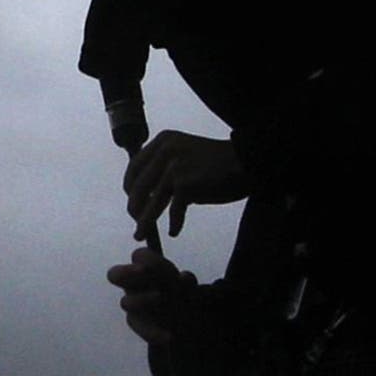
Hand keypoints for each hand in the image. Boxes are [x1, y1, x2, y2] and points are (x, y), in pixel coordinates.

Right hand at [106, 245, 189, 348]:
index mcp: (145, 269)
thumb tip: (184, 278)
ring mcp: (133, 305)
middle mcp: (133, 285)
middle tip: (144, 271)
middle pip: (115, 274)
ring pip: (126, 302)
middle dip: (126, 271)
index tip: (155, 263)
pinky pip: (141, 329)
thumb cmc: (181, 296)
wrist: (185, 323)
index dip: (146, 258)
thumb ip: (187, 282)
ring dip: (142, 298)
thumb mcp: (189, 288)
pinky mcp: (138, 325)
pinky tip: (169, 337)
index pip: (139, 257)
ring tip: (159, 297)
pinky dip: (154, 333)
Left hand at [125, 131, 246, 236]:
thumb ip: (164, 168)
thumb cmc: (217, 164)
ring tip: (141, 234)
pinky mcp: (186, 184)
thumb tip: (146, 194)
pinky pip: (174, 210)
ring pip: (152, 202)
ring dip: (146, 222)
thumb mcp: (184, 155)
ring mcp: (175, 167)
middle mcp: (165, 151)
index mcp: (162, 141)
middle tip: (137, 223)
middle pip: (138, 186)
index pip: (134, 166)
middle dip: (134, 208)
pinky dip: (174, 223)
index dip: (129, 187)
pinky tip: (174, 231)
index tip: (132, 202)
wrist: (245, 163)